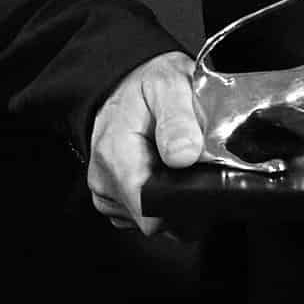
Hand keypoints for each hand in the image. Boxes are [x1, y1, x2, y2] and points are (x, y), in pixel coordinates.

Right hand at [87, 50, 202, 236]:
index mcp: (116, 155)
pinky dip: (158, 199)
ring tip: (174, 165)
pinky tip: (162, 173)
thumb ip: (178, 121)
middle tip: (190, 165)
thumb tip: (184, 156)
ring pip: (150, 220)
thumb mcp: (169, 87)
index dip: (183, 204)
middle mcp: (104, 179)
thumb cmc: (146, 86)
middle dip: (180, 200)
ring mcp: (105, 191)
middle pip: (154, 220)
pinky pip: (142, 215)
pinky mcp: (111, 198)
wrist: (126, 83)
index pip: (150, 213)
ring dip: (170, 199)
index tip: (199, 183)